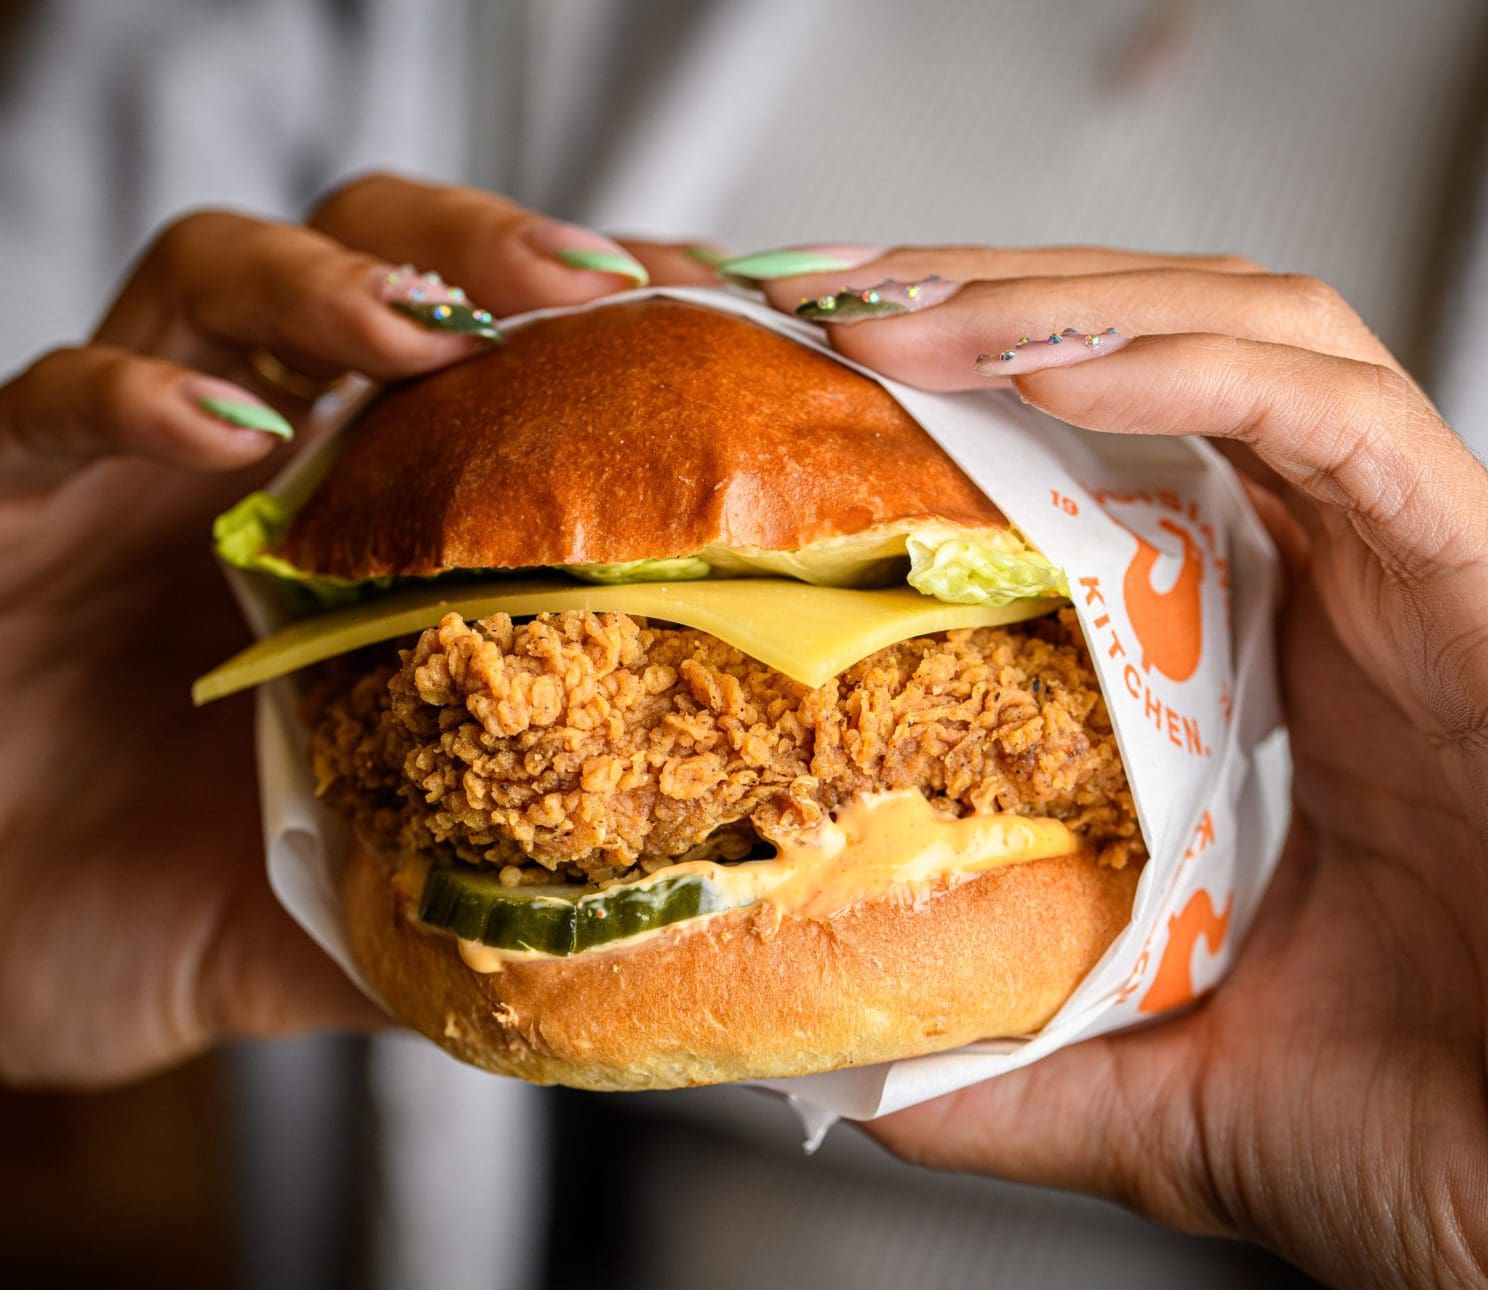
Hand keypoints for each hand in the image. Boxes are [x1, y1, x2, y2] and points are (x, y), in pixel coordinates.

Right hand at [0, 174, 715, 1085]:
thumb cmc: (167, 897)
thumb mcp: (364, 890)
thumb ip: (480, 874)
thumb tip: (634, 916)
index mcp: (369, 524)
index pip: (500, 358)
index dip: (611, 320)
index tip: (729, 315)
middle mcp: (260, 464)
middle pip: (374, 264)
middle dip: (488, 252)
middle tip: (596, 286)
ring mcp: (129, 470)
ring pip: (217, 278)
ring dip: (337, 285)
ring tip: (433, 332)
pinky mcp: (6, 509)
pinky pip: (51, 408)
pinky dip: (136, 399)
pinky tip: (226, 436)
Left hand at [742, 247, 1487, 1283]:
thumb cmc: (1436, 1145)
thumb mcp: (1159, 1084)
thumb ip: (1021, 1059)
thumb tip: (864, 1073)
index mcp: (1265, 669)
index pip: (1115, 459)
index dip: (976, 396)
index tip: (829, 387)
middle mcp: (1338, 592)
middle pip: (1166, 351)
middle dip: (994, 302)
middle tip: (836, 300)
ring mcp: (1414, 574)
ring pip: (1249, 338)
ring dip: (1063, 304)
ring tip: (899, 317)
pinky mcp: (1484, 586)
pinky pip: (1341, 419)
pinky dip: (1194, 365)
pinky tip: (1046, 366)